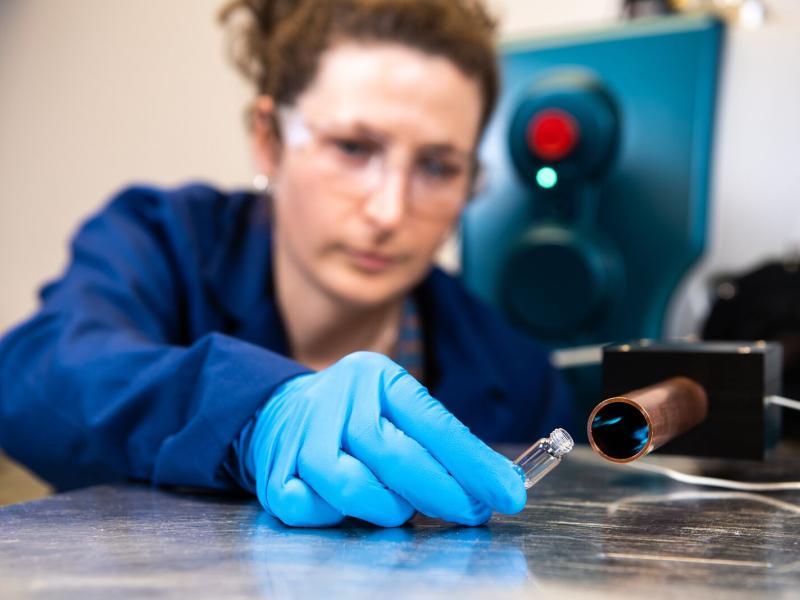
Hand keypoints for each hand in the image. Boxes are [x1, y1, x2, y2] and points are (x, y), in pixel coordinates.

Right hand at [245, 351, 526, 526]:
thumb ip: (439, 442)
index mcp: (376, 376)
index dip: (474, 464)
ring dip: (387, 507)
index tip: (508, 495)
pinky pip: (314, 509)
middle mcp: (337, 398)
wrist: (278, 412)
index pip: (433, 423)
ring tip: (399, 505)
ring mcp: (301, 435)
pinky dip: (337, 515)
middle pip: (395, 455)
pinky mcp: (275, 473)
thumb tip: (497, 485)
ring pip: (354, 486)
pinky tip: (346, 503)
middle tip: (470, 512)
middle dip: (442, 493)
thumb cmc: (355, 417)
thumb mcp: (396, 408)